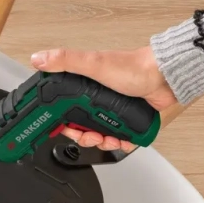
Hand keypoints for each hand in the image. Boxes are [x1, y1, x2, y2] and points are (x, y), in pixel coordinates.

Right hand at [30, 46, 175, 152]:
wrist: (164, 78)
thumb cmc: (133, 68)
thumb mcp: (93, 63)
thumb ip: (65, 60)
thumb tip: (39, 58)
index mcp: (87, 87)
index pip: (67, 110)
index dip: (65, 123)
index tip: (66, 129)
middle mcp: (100, 100)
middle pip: (83, 128)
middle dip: (85, 137)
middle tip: (90, 136)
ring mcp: (115, 111)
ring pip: (101, 136)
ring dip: (103, 143)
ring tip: (109, 139)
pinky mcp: (129, 121)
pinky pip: (121, 140)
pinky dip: (120, 144)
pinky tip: (121, 141)